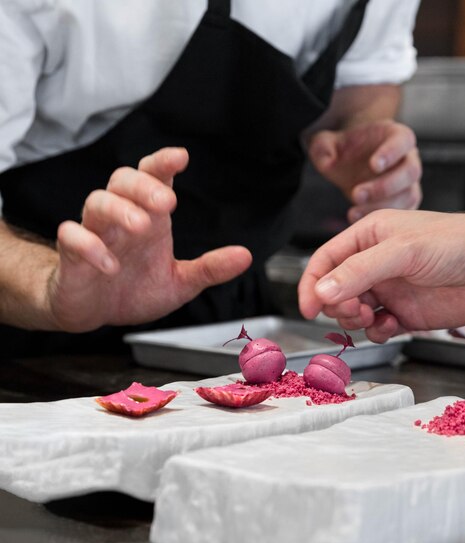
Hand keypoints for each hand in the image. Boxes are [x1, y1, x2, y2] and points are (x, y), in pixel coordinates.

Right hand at [46, 147, 251, 331]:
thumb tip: (244, 255)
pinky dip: (89, 246)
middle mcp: (121, 220)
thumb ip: (210, 268)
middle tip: (165, 202)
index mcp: (149, 219)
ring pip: (96, 202)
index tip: (180, 157)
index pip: (153, 178)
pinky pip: (71, 237)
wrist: (96, 313)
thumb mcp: (179, 282)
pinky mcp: (72, 256)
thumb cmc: (134, 291)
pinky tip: (110, 265)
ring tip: (141, 227)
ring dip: (119, 210)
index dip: (163, 162)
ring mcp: (95, 234)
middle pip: (123, 181)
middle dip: (144, 186)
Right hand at [298, 209, 464, 342]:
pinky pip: (376, 328)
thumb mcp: (402, 251)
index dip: (312, 284)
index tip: (308, 307)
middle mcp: (374, 264)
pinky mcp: (403, 313)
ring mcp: (388, 290)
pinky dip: (377, 332)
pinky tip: (391, 325)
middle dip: (337, 304)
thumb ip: (358, 271)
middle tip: (354, 309)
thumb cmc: (458, 243)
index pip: (325, 260)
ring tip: (371, 317)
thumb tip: (322, 292)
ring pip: (352, 312)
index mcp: (368, 238)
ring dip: (355, 320)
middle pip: (334, 290)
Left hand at [308, 120, 421, 222]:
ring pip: (408, 196)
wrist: (351, 162)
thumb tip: (327, 160)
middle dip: (384, 186)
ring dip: (381, 207)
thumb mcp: (327, 143)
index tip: (373, 165)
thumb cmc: (345, 149)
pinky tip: (358, 219)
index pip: (403, 141)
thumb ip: (323, 148)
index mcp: (396, 136)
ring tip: (353, 212)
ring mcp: (408, 182)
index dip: (391, 152)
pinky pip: (402, 213)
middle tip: (356, 195)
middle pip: (410, 172)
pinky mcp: (404, 202)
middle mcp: (408, 159)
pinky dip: (383, 221)